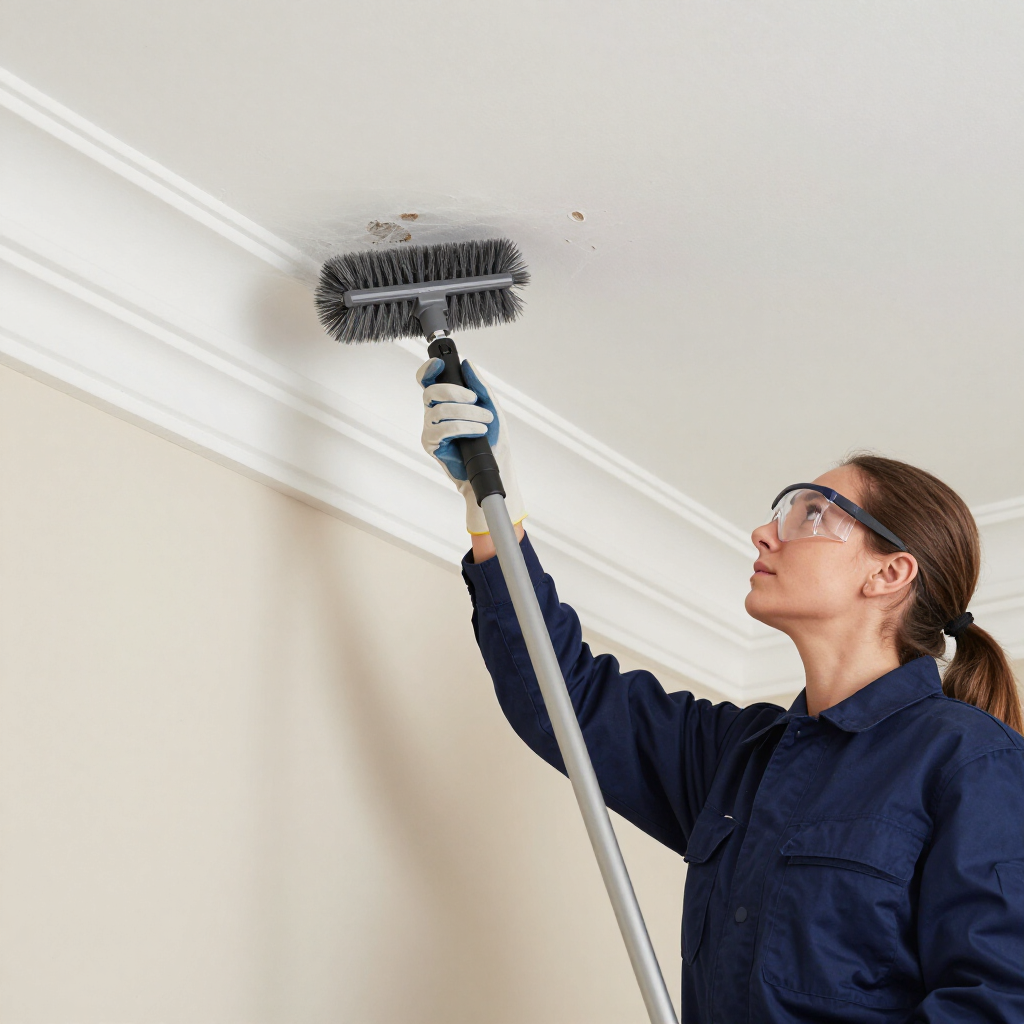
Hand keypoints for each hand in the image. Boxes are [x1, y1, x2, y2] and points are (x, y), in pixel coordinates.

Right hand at [417, 357, 526, 534]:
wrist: (495, 464)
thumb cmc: (493, 437)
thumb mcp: (491, 405)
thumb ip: (479, 385)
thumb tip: (467, 364)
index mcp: (445, 400)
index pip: (428, 380)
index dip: (429, 369)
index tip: (440, 363)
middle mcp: (433, 412)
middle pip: (431, 391)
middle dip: (456, 392)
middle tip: (475, 400)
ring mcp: (430, 428)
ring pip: (440, 410)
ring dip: (467, 413)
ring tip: (484, 421)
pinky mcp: (431, 444)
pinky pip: (442, 428)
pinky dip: (463, 427)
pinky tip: (477, 432)